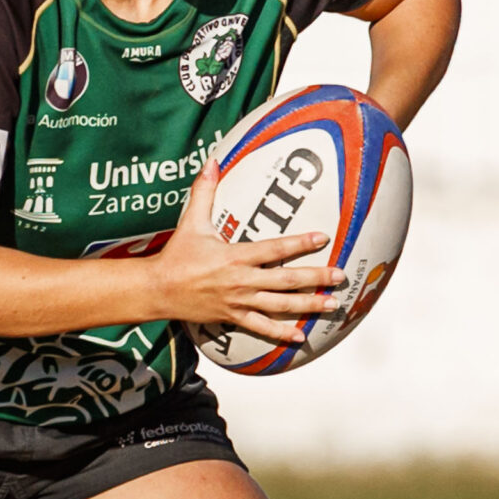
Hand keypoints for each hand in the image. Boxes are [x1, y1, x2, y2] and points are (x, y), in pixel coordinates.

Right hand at [144, 159, 345, 343]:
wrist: (158, 290)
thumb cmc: (176, 255)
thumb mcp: (191, 221)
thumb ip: (204, 191)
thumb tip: (211, 161)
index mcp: (235, 255)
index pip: (275, 248)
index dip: (300, 243)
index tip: (322, 238)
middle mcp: (241, 280)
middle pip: (286, 280)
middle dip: (316, 278)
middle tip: (340, 276)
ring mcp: (239, 301)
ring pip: (280, 305)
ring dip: (308, 305)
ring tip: (331, 304)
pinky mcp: (233, 317)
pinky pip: (261, 327)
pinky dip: (280, 333)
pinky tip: (300, 337)